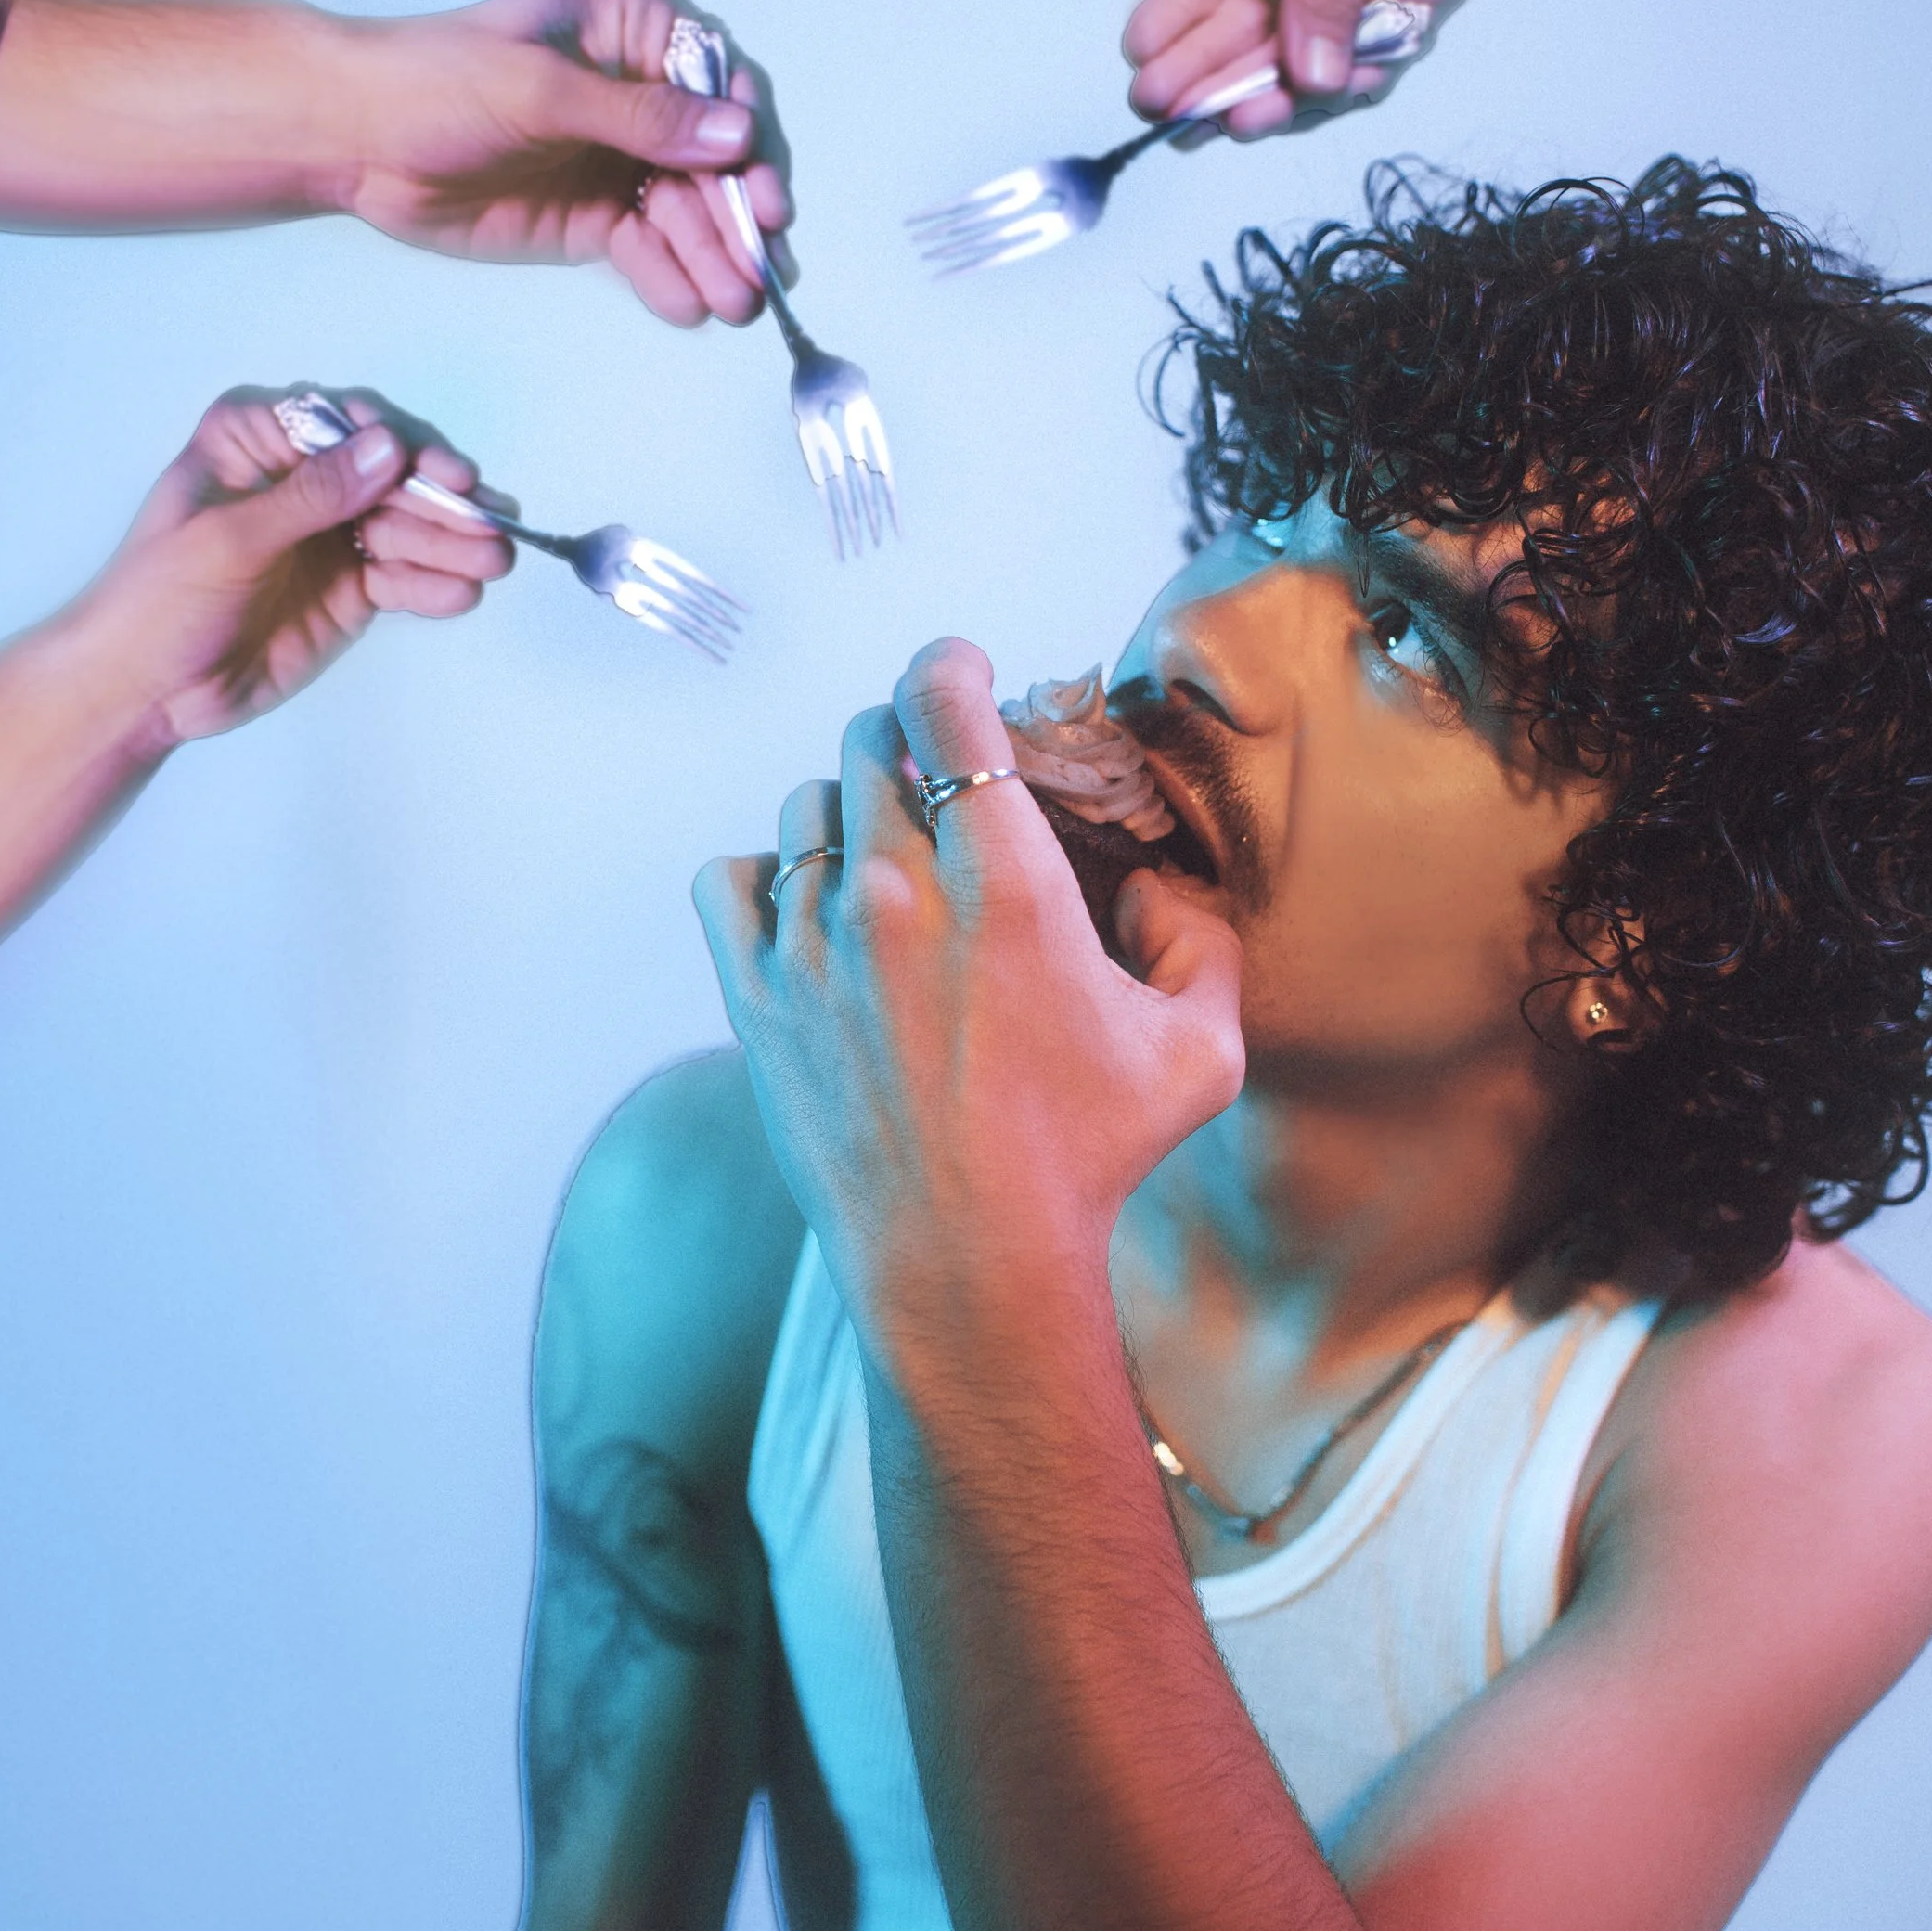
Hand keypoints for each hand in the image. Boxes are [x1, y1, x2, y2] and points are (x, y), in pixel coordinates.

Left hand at [70, 386, 515, 751]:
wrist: (143, 690)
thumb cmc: (158, 600)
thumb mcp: (229, 540)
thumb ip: (312, 496)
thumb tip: (390, 448)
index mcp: (256, 439)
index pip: (344, 424)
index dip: (399, 445)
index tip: (442, 473)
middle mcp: (302, 476)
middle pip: (390, 472)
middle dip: (440, 499)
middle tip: (488, 523)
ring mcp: (330, 533)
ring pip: (407, 524)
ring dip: (453, 542)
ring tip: (494, 561)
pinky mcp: (351, 587)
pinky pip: (403, 576)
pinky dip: (435, 584)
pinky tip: (462, 593)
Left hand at [333, 0, 790, 326]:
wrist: (355, 139)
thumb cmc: (435, 81)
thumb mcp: (541, 90)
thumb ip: (640, 117)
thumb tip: (735, 134)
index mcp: (632, 32)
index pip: (718, 86)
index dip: (749, 145)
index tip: (766, 200)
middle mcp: (639, 94)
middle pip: (715, 159)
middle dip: (738, 216)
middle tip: (760, 270)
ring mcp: (621, 160)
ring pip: (690, 212)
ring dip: (715, 257)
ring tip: (734, 303)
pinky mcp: (596, 218)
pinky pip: (649, 250)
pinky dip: (671, 277)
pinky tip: (689, 304)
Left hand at [694, 638, 1244, 1361]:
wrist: (967, 1265)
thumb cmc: (1086, 1163)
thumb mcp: (1199, 1052)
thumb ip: (1200, 943)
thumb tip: (1163, 889)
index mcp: (1005, 881)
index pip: (945, 700)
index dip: (952, 666)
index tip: (963, 675)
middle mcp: (896, 891)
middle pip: (870, 739)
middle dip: (910, 746)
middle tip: (939, 788)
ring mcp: (813, 941)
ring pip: (806, 806)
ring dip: (847, 817)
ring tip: (884, 871)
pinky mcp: (755, 996)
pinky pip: (730, 878)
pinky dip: (765, 880)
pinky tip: (809, 915)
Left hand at [1124, 0, 1471, 135]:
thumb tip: (1320, 81)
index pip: (1367, 61)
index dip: (1311, 97)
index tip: (1254, 116)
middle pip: (1293, 64)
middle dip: (1236, 90)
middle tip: (1185, 117)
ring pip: (1239, 44)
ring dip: (1194, 70)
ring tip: (1149, 95)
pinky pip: (1198, 6)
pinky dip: (1170, 27)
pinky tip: (1143, 44)